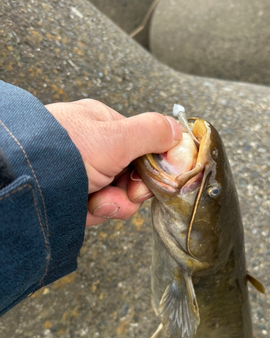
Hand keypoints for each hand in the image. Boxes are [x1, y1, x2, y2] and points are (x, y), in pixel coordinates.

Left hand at [46, 99, 181, 225]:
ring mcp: (84, 172)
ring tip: (97, 202)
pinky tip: (86, 208)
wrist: (23, 181)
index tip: (155, 181)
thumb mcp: (115, 138)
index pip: (146, 146)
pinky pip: (98, 208)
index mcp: (105, 125)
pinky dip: (95, 212)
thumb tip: (180, 132)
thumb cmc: (63, 150)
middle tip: (125, 193)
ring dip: (112, 204)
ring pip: (117, 195)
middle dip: (130, 191)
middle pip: (132, 175)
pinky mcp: (73, 194)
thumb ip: (152, 132)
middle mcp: (95, 147)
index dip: (154, 167)